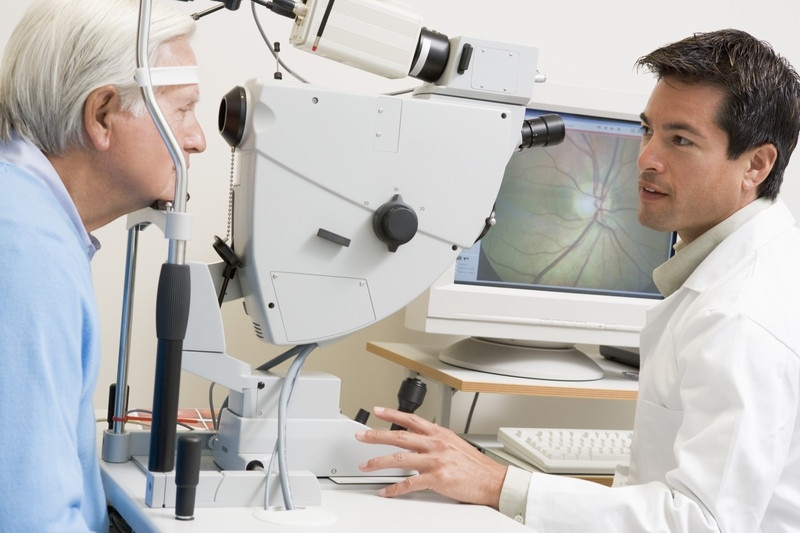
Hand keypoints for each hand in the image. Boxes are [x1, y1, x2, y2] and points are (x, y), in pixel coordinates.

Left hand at [355, 406, 507, 508]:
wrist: (494, 480)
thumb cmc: (476, 465)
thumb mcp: (455, 443)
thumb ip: (436, 440)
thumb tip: (419, 440)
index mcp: (440, 433)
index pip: (411, 419)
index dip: (391, 414)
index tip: (377, 411)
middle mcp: (436, 444)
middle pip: (399, 436)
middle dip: (376, 435)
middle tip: (360, 435)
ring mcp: (436, 460)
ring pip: (399, 459)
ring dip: (378, 462)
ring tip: (365, 466)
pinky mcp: (437, 478)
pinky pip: (410, 483)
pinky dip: (394, 488)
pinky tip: (385, 491)